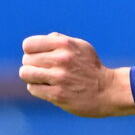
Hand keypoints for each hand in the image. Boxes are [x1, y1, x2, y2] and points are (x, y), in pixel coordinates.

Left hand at [19, 33, 134, 116]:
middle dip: (33, 65)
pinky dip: (38, 89)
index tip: (39, 56)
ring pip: (25, 74)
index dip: (31, 51)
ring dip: (31, 77)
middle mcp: (61, 59)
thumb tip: (43, 39)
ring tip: (42, 79)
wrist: (108, 91)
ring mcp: (59, 78)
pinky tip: (49, 89)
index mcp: (65, 44)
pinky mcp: (58, 95)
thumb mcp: (81, 46)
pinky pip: (33, 88)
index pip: (28, 44)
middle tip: (45, 70)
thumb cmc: (92, 68)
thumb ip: (61, 40)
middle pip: (26, 60)